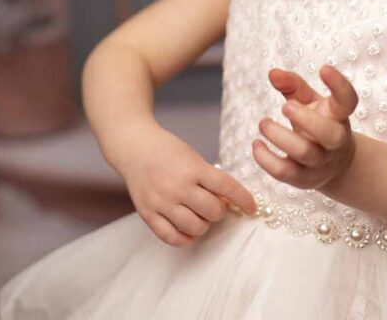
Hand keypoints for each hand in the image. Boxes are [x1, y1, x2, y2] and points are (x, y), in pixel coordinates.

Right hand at [122, 121, 257, 247]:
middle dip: (219, 210)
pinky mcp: (148, 214)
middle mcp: (177, 186)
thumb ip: (209, 178)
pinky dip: (185, 237)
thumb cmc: (167, 150)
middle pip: (213, 211)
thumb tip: (230, 201)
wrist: (134, 147)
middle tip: (214, 204)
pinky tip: (188, 228)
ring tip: (199, 214)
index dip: (243, 199)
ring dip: (204, 224)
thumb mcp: (192, 157)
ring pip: (196, 228)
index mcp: (192, 168)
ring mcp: (162, 202)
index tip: (251, 207)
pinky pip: (173, 238)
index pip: (226, 187)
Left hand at [252, 64, 357, 190]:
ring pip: (305, 153)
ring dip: (280, 137)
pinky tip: (256, 145)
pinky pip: (285, 173)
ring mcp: (320, 162)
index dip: (339, 84)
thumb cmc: (318, 122)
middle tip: (286, 105)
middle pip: (329, 135)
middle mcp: (334, 141)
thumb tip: (273, 73)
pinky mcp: (302, 179)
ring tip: (263, 123)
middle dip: (307, 119)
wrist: (334, 165)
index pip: (348, 100)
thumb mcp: (310, 101)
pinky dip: (266, 160)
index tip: (323, 68)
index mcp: (339, 116)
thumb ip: (293, 84)